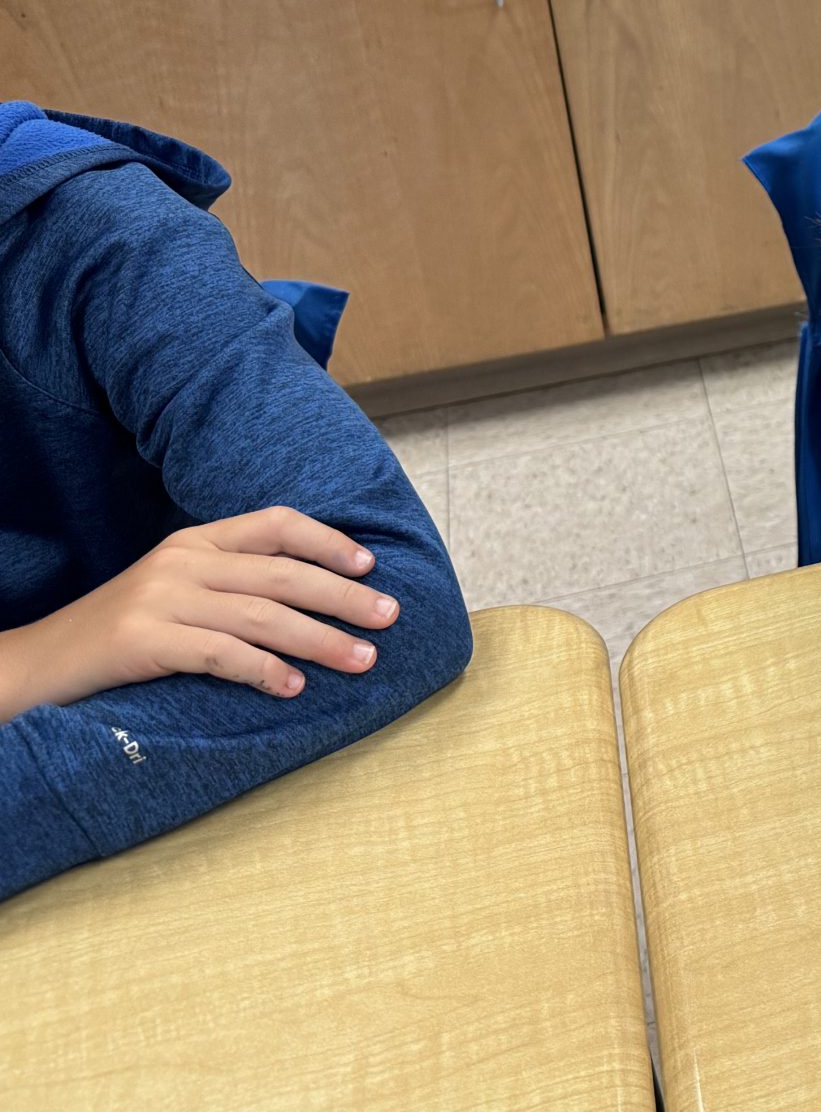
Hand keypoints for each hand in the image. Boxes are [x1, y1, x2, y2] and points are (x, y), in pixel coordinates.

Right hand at [0, 508, 399, 722]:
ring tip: (362, 659)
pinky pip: (219, 653)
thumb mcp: (178, 589)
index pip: (275, 525)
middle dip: (342, 595)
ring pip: (261, 615)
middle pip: (281, 574)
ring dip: (320, 639)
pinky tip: (294, 686)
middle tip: (389, 616)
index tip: (369, 565)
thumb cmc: (123, 632)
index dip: (327, 541)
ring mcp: (160, 599)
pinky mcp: (143, 642)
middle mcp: (182, 562)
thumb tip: (316, 596)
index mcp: (195, 541)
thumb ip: (234, 582)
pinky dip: (264, 669)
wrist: (39, 662)